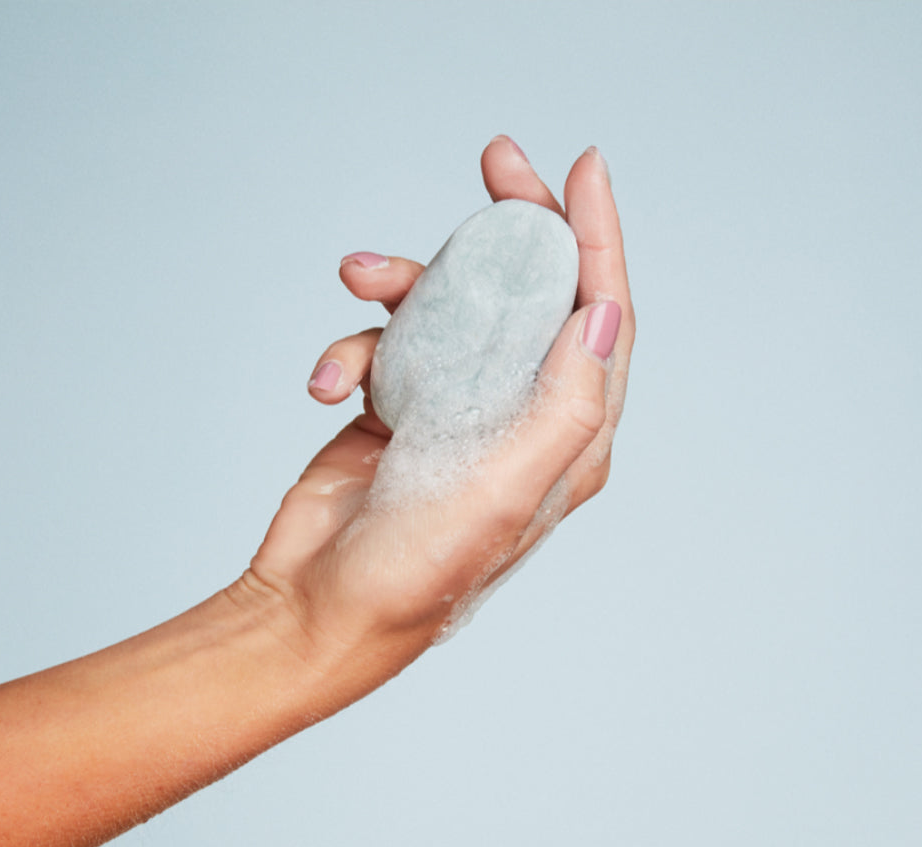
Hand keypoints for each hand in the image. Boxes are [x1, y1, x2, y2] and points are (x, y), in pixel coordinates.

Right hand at [233, 138, 635, 700]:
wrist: (317, 609)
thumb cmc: (416, 571)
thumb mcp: (503, 491)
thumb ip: (563, 404)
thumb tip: (604, 313)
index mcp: (570, 439)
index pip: (602, 319)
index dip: (599, 238)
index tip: (581, 168)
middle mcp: (522, 417)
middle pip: (535, 294)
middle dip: (515, 224)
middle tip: (495, 161)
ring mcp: (460, 409)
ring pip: (452, 307)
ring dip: (406, 282)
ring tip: (360, 276)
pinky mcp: (399, 408)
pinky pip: (385, 344)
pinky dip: (351, 347)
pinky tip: (327, 383)